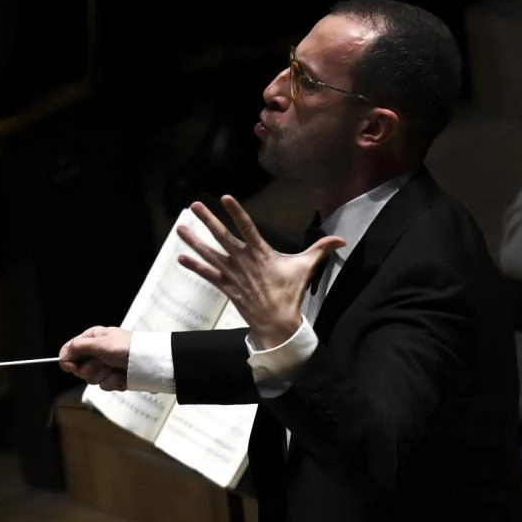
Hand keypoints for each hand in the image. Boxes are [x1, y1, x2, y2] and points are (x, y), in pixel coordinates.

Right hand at [60, 325, 132, 391]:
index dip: (69, 360)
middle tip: (102, 362)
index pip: (70, 351)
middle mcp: (96, 352)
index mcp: (92, 339)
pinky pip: (103, 385)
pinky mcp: (111, 378)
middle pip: (79, 368)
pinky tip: (120, 375)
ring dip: (103, 374)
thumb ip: (79, 347)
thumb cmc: (125, 346)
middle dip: (91, 369)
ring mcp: (103, 366)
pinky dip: (112, 381)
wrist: (145, 361)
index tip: (72, 366)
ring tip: (115, 367)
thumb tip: (63, 354)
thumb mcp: (100, 343)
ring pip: (91, 379)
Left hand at [176, 197, 344, 350]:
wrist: (277, 324)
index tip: (224, 197)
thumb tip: (342, 240)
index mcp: (261, 253)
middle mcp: (243, 261)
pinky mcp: (227, 287)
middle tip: (194, 205)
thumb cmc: (290, 293)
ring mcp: (233, 274)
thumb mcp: (306, 268)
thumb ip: (321, 250)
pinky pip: (208, 274)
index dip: (236, 212)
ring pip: (209, 254)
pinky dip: (195, 266)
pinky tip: (181, 258)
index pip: (247, 227)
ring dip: (193, 241)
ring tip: (179, 227)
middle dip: (207, 220)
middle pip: (222, 236)